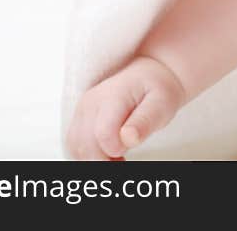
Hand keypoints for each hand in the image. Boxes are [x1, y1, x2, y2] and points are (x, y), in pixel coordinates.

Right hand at [66, 55, 185, 160]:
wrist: (148, 75)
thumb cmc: (157, 89)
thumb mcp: (161, 103)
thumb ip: (145, 121)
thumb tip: (128, 138)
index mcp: (113, 96)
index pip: (104, 133)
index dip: (115, 151)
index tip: (128, 154)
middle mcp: (92, 101)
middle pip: (86, 143)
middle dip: (103, 160)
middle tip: (123, 161)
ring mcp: (83, 108)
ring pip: (76, 145)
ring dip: (93, 159)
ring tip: (117, 158)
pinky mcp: (80, 117)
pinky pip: (75, 143)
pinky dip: (87, 154)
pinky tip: (107, 155)